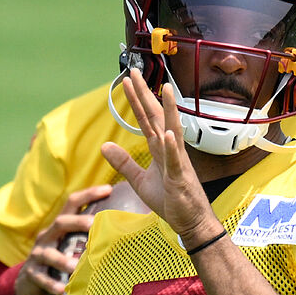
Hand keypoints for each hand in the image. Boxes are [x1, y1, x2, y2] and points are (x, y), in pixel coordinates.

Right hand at [13, 183, 112, 294]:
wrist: (29, 282)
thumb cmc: (60, 259)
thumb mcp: (70, 244)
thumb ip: (89, 237)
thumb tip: (126, 231)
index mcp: (59, 226)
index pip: (72, 203)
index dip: (89, 194)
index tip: (109, 189)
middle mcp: (47, 236)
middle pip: (60, 222)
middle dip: (77, 221)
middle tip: (93, 224)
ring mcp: (37, 254)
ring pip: (49, 254)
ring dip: (63, 260)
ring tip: (76, 266)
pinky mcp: (32, 273)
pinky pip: (42, 278)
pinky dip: (52, 284)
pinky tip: (64, 291)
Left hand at [100, 70, 219, 245]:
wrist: (191, 222)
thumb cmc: (171, 200)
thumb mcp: (139, 180)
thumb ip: (123, 162)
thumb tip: (104, 145)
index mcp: (159, 149)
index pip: (145, 119)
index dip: (136, 100)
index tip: (128, 81)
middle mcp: (169, 149)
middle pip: (156, 116)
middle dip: (146, 94)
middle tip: (136, 72)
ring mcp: (177, 161)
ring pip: (172, 130)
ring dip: (169, 109)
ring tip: (165, 88)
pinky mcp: (180, 177)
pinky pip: (176, 160)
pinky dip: (172, 147)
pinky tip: (168, 133)